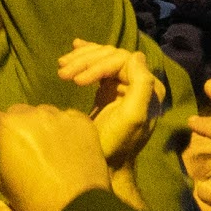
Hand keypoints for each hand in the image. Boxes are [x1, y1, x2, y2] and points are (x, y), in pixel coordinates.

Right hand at [0, 102, 113, 210]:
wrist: (78, 210)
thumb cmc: (34, 203)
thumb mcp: (4, 182)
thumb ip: (3, 155)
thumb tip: (10, 149)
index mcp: (8, 128)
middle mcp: (33, 114)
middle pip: (18, 112)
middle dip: (19, 127)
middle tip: (27, 149)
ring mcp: (61, 116)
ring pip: (45, 114)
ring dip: (43, 127)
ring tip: (52, 150)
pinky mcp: (83, 122)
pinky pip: (68, 119)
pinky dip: (66, 131)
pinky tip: (70, 149)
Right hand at [57, 38, 159, 174]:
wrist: (104, 163)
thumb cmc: (117, 143)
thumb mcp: (132, 116)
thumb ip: (141, 85)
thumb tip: (136, 55)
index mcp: (149, 87)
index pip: (123, 60)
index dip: (98, 66)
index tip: (77, 82)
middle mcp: (140, 82)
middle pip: (112, 56)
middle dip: (86, 61)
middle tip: (62, 72)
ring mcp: (124, 85)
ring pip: (104, 58)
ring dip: (81, 59)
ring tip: (61, 67)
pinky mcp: (111, 90)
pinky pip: (100, 65)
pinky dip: (86, 56)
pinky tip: (74, 47)